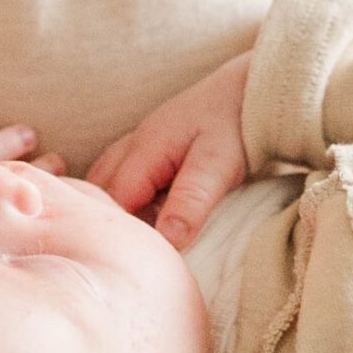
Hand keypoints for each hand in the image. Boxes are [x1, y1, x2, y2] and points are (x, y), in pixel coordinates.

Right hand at [87, 54, 253, 248]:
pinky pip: (119, 176)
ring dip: (109, 209)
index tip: (122, 264)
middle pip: (98, 189)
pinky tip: (138, 219)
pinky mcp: (150, 149)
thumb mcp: (219, 164)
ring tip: (122, 245)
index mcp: (145, 149)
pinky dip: (119, 198)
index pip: (112, 200)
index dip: (113, 232)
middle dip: (100, 221)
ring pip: (105, 181)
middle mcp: (133, 145)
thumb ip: (192, 200)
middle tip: (114, 259)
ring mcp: (138, 144)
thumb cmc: (237, 124)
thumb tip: (166, 242)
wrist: (254, 88)